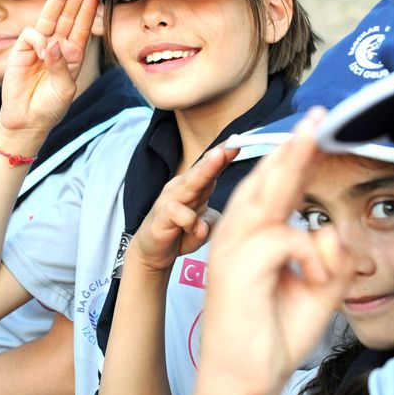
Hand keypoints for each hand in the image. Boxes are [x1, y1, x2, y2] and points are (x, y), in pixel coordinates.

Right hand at [0, 0, 98, 139]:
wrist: (27, 120)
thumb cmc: (50, 107)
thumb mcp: (65, 89)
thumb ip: (61, 66)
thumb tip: (53, 44)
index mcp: (72, 54)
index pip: (81, 26)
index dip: (88, 8)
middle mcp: (57, 46)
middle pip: (67, 14)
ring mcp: (39, 46)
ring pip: (50, 16)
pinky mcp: (21, 50)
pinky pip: (32, 34)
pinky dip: (39, 40)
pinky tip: (43, 52)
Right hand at [127, 146, 235, 273]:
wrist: (151, 252)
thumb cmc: (180, 234)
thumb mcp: (204, 225)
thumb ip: (213, 220)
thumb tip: (213, 224)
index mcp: (195, 186)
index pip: (212, 166)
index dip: (226, 154)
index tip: (242, 141)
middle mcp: (181, 188)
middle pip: (203, 168)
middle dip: (219, 154)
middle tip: (234, 142)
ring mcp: (169, 200)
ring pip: (189, 183)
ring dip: (205, 170)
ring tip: (219, 156)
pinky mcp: (161, 216)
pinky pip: (178, 213)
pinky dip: (189, 221)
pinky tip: (194, 230)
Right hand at [200, 111, 348, 394]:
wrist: (246, 377)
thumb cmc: (274, 334)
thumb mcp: (318, 291)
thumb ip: (331, 259)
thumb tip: (333, 231)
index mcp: (255, 236)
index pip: (278, 189)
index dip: (298, 157)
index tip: (317, 128)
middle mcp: (238, 233)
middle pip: (268, 179)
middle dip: (293, 144)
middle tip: (315, 113)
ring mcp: (233, 245)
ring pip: (269, 194)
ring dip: (293, 163)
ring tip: (312, 131)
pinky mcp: (237, 263)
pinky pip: (288, 239)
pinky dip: (311, 258)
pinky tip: (314, 281)